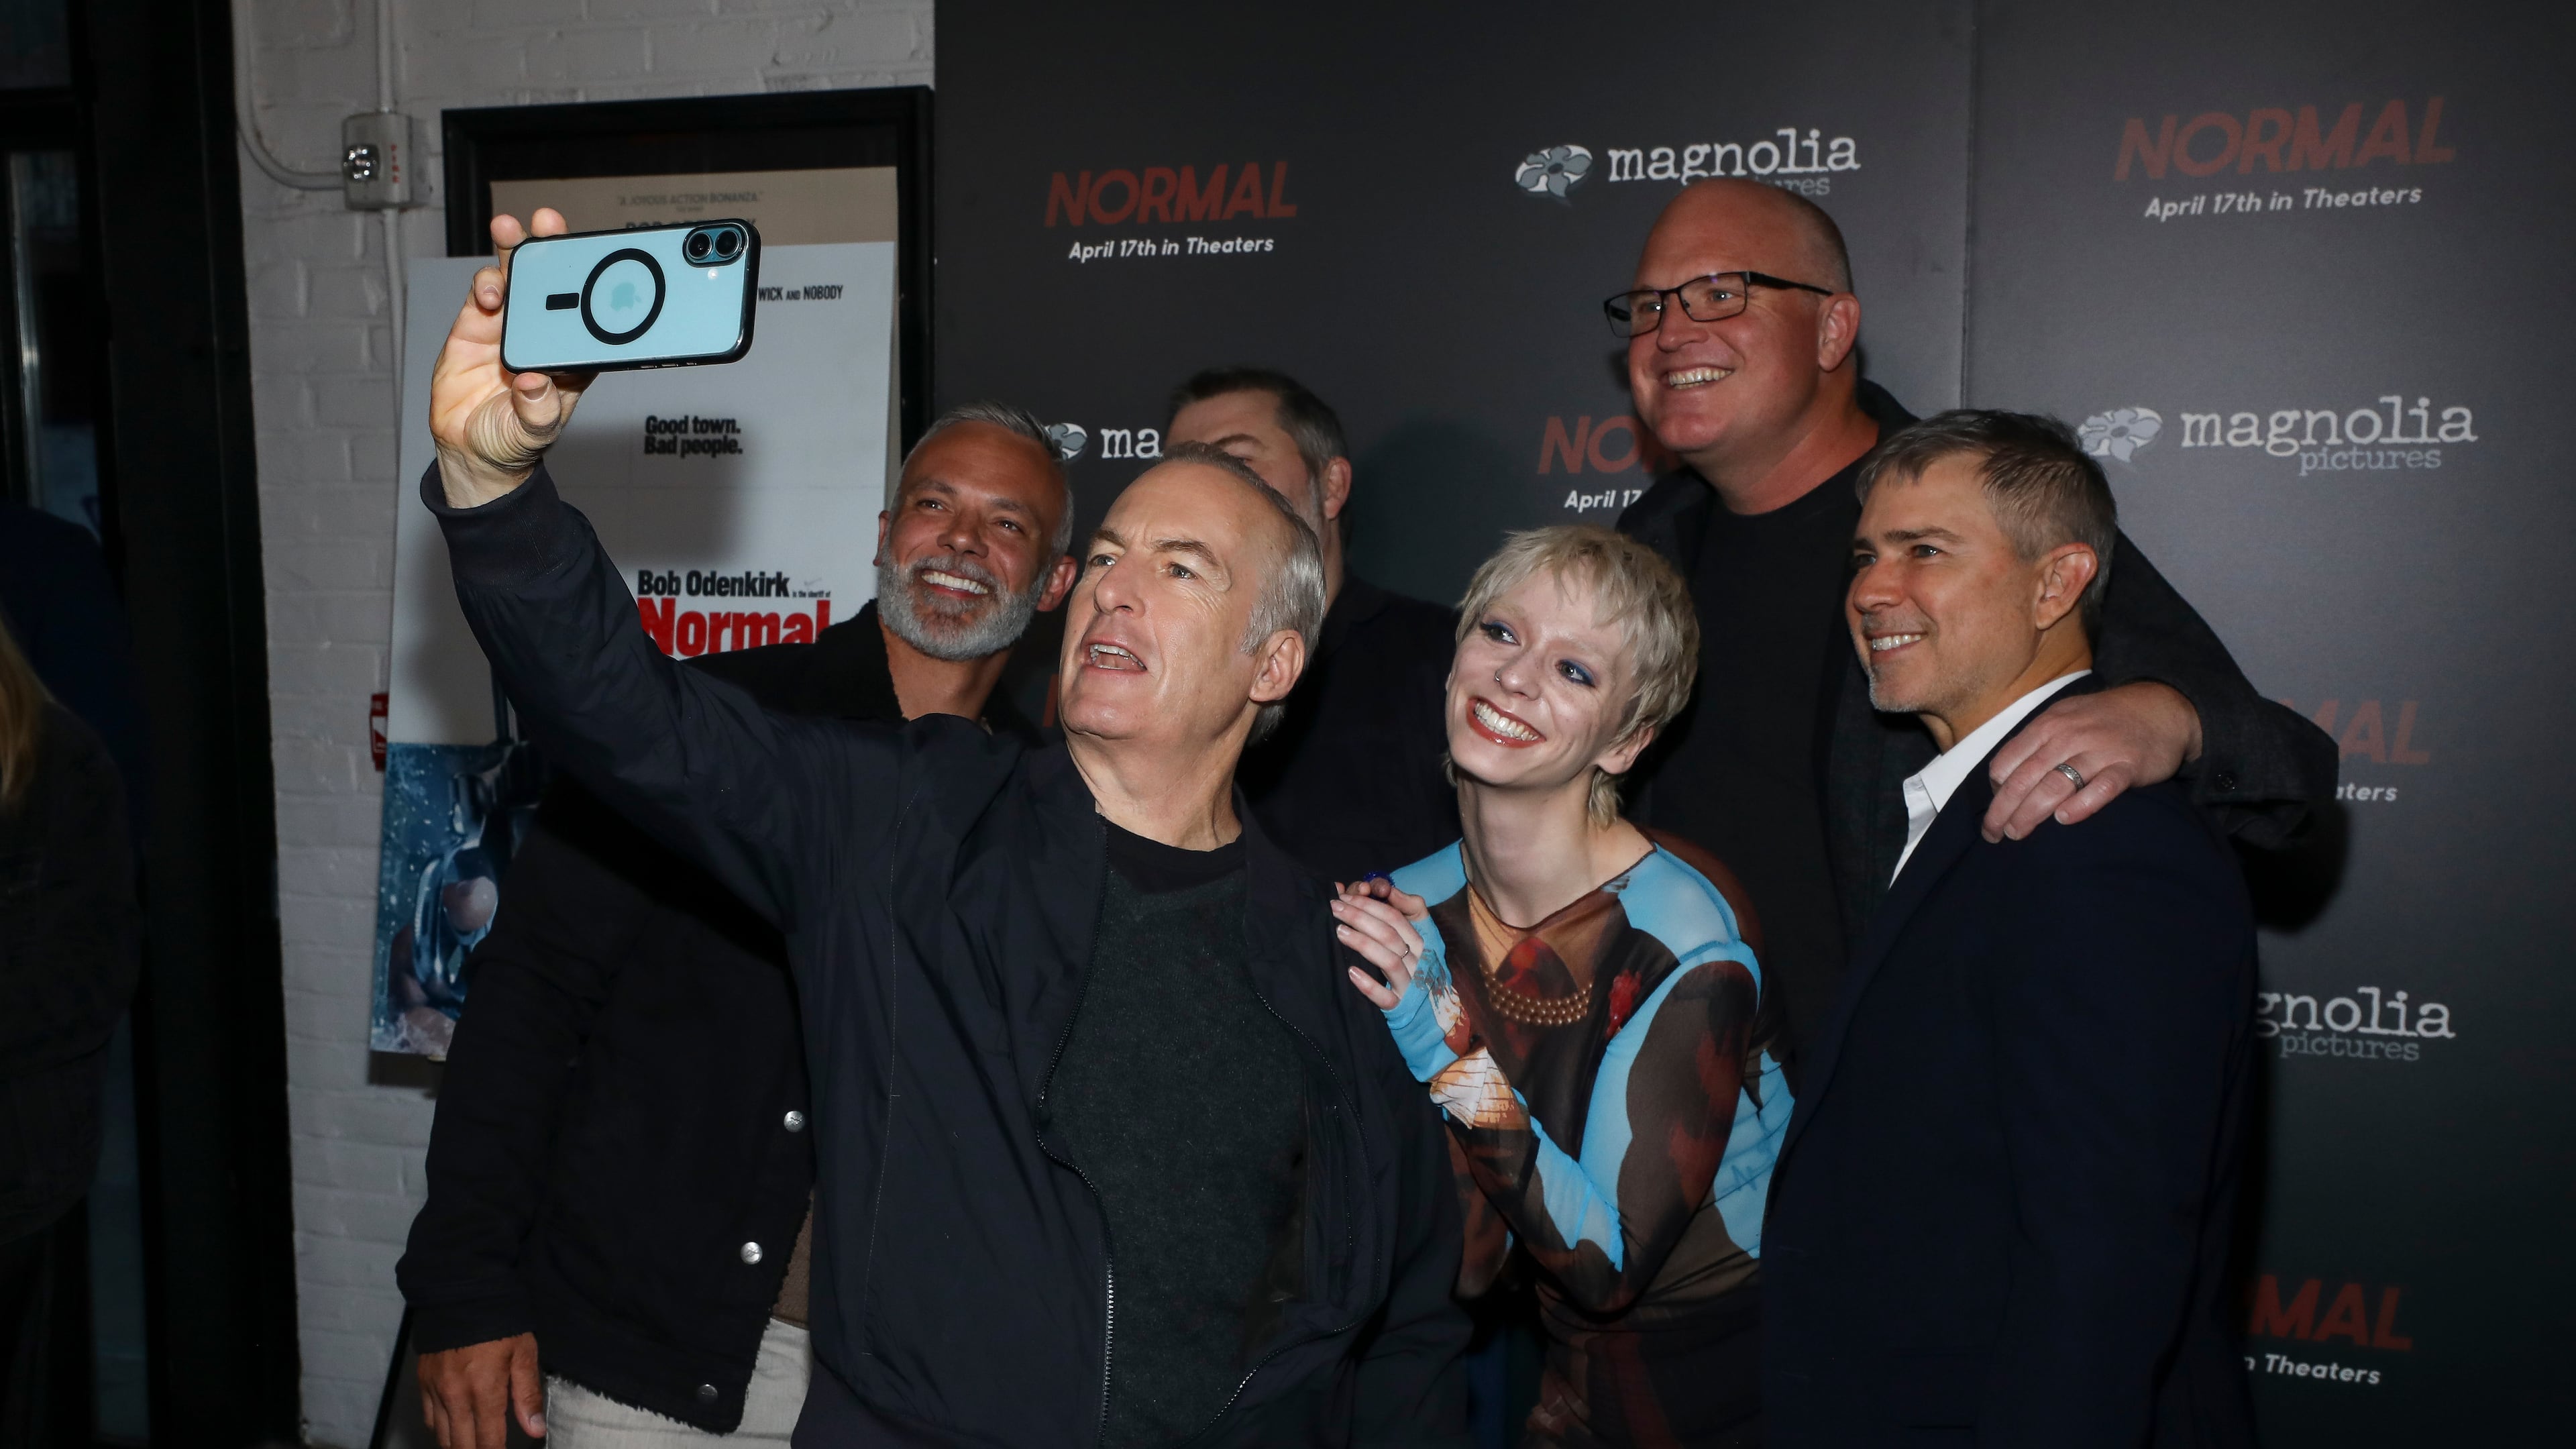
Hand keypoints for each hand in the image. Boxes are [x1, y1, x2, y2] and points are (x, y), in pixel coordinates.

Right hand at [419, 1332, 544, 1446]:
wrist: (461, 1293)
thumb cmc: (501, 1322)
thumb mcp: (523, 1353)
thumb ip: (528, 1395)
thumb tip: (536, 1431)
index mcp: (485, 1391)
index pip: (489, 1441)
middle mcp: (456, 1397)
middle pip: (462, 1445)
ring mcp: (435, 1391)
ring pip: (442, 1437)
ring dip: (458, 1446)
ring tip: (472, 1446)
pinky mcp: (423, 1382)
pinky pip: (429, 1419)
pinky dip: (440, 1431)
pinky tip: (453, 1431)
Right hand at [430, 210, 594, 507]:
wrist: (472, 447)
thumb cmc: (515, 437)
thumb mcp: (533, 431)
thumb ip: (538, 411)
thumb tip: (535, 384)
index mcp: (574, 353)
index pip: (591, 312)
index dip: (594, 282)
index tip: (598, 259)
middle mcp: (545, 332)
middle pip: (553, 282)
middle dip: (552, 248)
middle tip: (548, 223)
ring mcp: (511, 324)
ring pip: (517, 278)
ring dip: (514, 252)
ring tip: (510, 231)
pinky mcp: (478, 325)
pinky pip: (484, 295)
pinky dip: (485, 286)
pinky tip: (489, 293)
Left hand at [1334, 877, 1429, 1008]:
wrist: (1426, 1009)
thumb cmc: (1413, 965)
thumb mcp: (1415, 935)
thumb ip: (1405, 908)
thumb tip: (1385, 888)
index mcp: (1419, 941)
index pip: (1394, 917)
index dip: (1369, 905)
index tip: (1345, 897)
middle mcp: (1417, 961)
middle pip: (1389, 935)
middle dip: (1360, 918)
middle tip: (1335, 909)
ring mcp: (1409, 984)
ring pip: (1389, 961)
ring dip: (1363, 944)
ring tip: (1339, 932)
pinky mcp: (1400, 1005)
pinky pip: (1385, 997)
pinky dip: (1368, 985)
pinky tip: (1351, 972)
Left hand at [1983, 681, 2202, 841]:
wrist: (2161, 707)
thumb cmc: (2103, 719)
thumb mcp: (2064, 718)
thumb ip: (2036, 743)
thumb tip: (2003, 780)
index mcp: (2048, 725)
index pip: (2008, 761)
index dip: (1994, 790)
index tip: (1992, 811)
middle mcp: (2069, 736)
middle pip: (2026, 777)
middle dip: (2003, 809)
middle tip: (1992, 834)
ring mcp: (2100, 751)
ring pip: (2056, 784)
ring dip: (2031, 812)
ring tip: (2017, 833)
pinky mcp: (2129, 766)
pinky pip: (2103, 787)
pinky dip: (2082, 804)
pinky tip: (2065, 819)